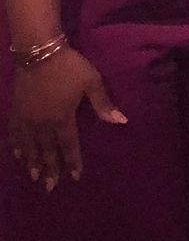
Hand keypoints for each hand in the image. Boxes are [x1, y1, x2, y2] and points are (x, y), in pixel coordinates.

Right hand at [7, 45, 126, 189]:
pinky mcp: (16, 110)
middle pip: (46, 150)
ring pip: (29, 146)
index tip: (74, 177)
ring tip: (34, 177)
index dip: (72, 161)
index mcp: (62, 118)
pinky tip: (17, 154)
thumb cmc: (69, 67)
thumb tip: (121, 121)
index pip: (68, 145)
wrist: (39, 53)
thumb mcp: (91, 82)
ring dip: (31, 162)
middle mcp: (42, 123)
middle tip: (50, 188)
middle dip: (50, 169)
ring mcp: (27, 117)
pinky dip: (16, 146)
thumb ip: (103, 104)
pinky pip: (15, 133)